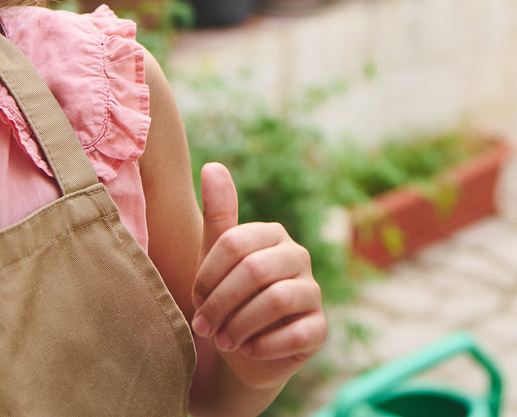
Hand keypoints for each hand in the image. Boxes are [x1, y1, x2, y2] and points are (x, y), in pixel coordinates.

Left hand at [191, 162, 327, 388]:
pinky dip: (263, 346)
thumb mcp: (214, 259)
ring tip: (224, 341)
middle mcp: (299, 256)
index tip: (196, 299)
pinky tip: (248, 350)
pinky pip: (295, 333)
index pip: (234, 242)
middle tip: (204, 327)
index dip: (208, 275)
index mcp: (273, 235)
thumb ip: (218, 214)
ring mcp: (313, 292)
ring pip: (277, 300)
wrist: (244, 352)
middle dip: (221, 303)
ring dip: (240, 326)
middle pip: (255, 270)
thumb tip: (212, 165)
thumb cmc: (228, 299)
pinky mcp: (320, 328)